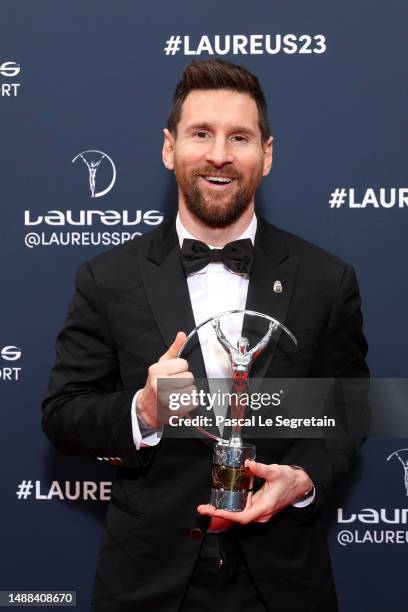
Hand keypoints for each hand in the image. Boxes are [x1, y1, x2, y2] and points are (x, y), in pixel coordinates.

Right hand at [137, 332, 195, 428]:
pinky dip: (189, 402)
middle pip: (189, 377)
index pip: (183, 364)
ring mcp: (165, 398)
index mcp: (157, 370)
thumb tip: (182, 334)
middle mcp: (159, 383)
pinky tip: (180, 401)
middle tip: (175, 385)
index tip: (174, 373)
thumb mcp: (162, 364)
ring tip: (177, 393)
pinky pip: (193, 401)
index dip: (181, 369)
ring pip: (192, 389)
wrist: (147, 407)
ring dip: (188, 392)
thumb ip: (174, 350)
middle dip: (185, 381)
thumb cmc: (155, 383)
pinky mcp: (173, 410)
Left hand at [197, 461, 312, 524]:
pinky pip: (243, 509)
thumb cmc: (290, 480)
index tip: (213, 511)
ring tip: (208, 506)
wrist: (300, 485)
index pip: (242, 517)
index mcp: (265, 507)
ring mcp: (260, 511)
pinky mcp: (259, 506)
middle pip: (237, 517)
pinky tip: (222, 500)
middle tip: (204, 508)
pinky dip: (231, 506)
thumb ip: (261, 469)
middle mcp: (261, 513)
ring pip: (239, 514)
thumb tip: (248, 463)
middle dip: (220, 514)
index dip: (227, 515)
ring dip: (224, 510)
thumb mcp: (276, 472)